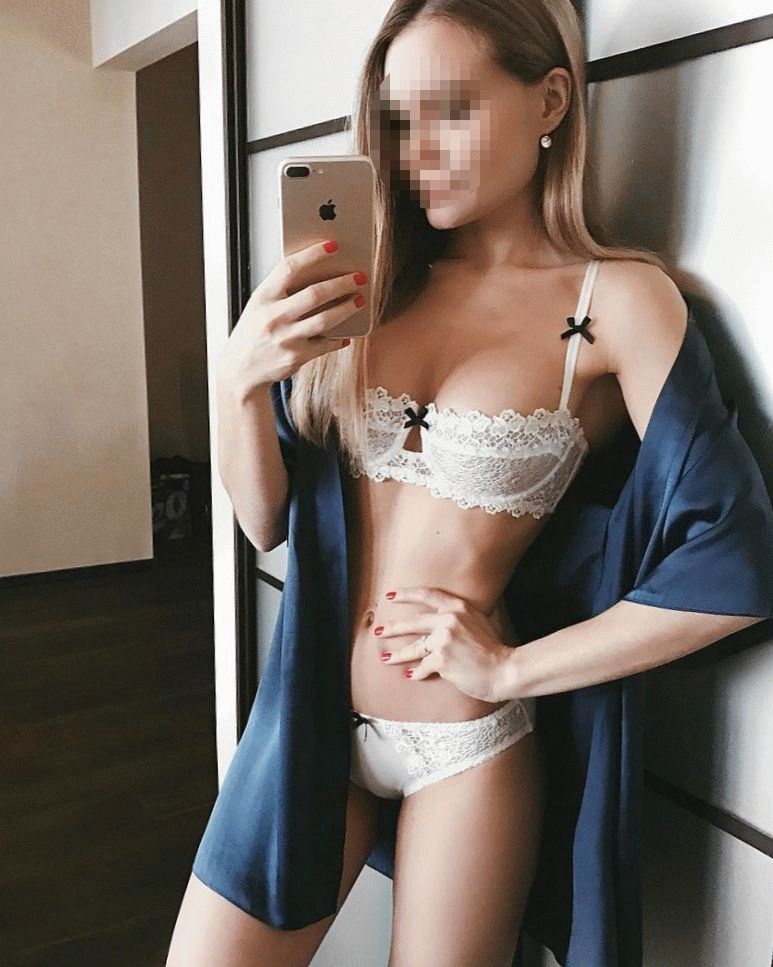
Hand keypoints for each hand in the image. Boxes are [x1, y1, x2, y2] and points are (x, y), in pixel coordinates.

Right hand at [217, 238, 367, 396]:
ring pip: (325, 319)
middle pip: (315, 294)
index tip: (332, 246)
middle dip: (342, 283)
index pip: (289, 268)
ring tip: (359, 300)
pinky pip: (325, 344)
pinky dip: (338, 339)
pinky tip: (346, 334)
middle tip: (359, 277)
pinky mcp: (296, 357)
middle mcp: (273, 316)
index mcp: (263, 297)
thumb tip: (316, 274)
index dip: (313, 255)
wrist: (240, 370)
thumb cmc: (253, 333)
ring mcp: (285, 338)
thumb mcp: (258, 306)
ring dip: (347, 308)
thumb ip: (281, 291)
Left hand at [376, 586, 513, 702]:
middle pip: (413, 622)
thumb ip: (458, 617)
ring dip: (397, 655)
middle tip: (377, 630)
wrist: (505, 669)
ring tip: (385, 658)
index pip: (427, 595)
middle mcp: (449, 620)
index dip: (406, 594)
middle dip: (392, 628)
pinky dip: (417, 673)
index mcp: (458, 607)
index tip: (390, 595)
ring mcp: (444, 639)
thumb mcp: (478, 622)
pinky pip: (423, 667)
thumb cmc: (493, 649)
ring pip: (414, 647)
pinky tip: (411, 675)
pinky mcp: (442, 659)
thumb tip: (437, 620)